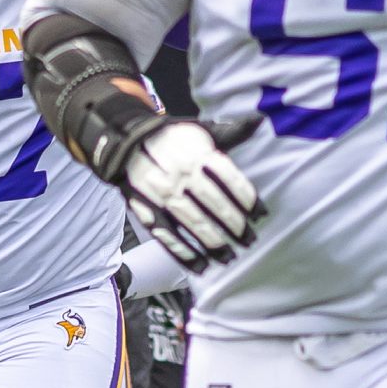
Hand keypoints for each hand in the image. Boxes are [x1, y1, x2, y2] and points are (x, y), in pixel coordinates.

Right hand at [112, 116, 265, 271]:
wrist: (125, 143)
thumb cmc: (172, 140)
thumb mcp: (200, 131)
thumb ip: (231, 132)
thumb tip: (259, 120)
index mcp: (198, 154)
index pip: (230, 178)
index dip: (248, 199)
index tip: (261, 216)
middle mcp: (181, 175)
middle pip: (213, 204)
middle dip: (235, 226)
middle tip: (250, 240)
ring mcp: (163, 195)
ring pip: (192, 223)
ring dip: (213, 244)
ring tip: (230, 257)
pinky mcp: (147, 211)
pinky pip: (167, 236)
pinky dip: (185, 254)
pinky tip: (201, 266)